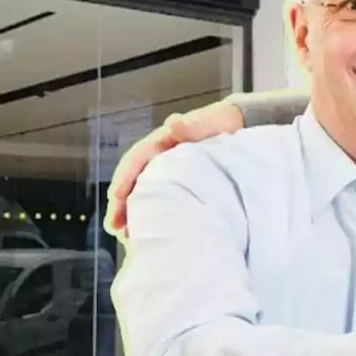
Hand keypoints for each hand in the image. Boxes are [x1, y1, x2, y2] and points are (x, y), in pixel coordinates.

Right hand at [105, 100, 245, 237]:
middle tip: (114, 225)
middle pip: (135, 179)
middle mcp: (160, 156)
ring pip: (144, 191)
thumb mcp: (211, 121)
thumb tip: (174, 125)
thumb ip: (194, 124)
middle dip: (121, 202)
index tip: (116, 195)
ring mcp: (169, 171)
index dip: (126, 176)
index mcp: (164, 141)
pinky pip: (160, 199)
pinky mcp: (180, 184)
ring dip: (132, 211)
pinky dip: (151, 214)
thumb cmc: (223, 123)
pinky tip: (147, 231)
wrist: (241, 127)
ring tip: (125, 235)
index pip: (137, 158)